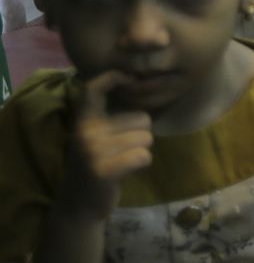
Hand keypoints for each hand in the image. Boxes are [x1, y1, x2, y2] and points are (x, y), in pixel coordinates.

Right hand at [63, 71, 153, 220]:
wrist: (78, 206)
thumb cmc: (96, 165)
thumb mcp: (96, 136)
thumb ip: (111, 115)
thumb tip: (143, 87)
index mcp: (83, 120)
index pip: (94, 87)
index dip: (113, 76)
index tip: (130, 78)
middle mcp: (86, 131)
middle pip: (142, 118)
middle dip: (139, 135)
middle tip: (119, 151)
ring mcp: (93, 150)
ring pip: (146, 137)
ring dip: (141, 150)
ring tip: (121, 160)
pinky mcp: (104, 169)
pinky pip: (143, 156)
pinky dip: (141, 164)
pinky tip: (125, 172)